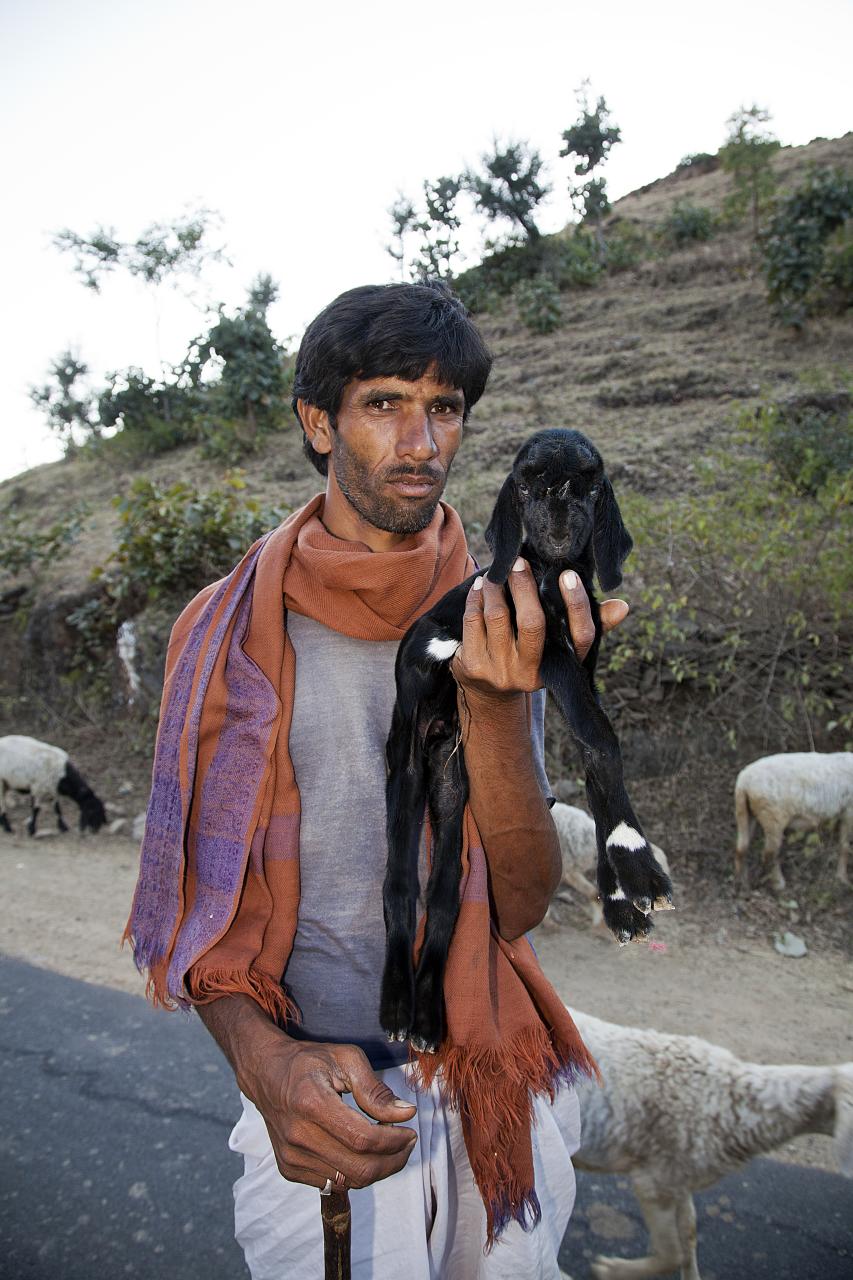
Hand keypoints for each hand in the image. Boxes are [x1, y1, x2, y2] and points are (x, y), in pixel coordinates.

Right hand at [244, 1035, 417, 1190]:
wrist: (266, 1073)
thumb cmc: (309, 1061)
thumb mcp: (346, 1060)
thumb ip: (376, 1091)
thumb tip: (406, 1114)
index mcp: (312, 1104)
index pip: (363, 1139)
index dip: (394, 1142)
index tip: (410, 1132)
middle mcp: (298, 1136)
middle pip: (359, 1168)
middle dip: (392, 1160)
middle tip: (406, 1143)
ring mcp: (291, 1156)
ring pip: (349, 1180)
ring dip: (376, 1168)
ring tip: (386, 1145)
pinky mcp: (289, 1168)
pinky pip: (333, 1182)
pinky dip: (354, 1171)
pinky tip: (360, 1151)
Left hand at [451, 559, 628, 696]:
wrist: (488, 691)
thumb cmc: (532, 654)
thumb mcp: (561, 645)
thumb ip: (590, 623)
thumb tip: (623, 607)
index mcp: (562, 664)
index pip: (580, 636)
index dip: (577, 604)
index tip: (568, 575)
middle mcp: (532, 673)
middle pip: (533, 622)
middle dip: (524, 586)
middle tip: (518, 561)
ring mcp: (501, 672)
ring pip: (498, 616)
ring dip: (495, 587)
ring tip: (496, 572)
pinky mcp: (474, 667)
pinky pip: (474, 621)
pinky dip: (476, 598)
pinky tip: (480, 587)